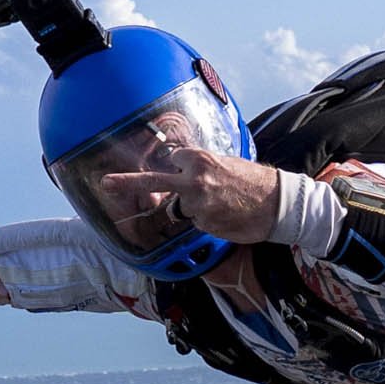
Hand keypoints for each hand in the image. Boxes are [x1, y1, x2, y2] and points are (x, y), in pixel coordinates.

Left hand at [101, 151, 284, 243]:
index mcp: (200, 159)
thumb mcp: (228, 163)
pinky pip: (197, 222)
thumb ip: (203, 167)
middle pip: (154, 182)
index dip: (180, 167)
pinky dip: (208, 220)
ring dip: (195, 208)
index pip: (174, 161)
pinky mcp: (204, 223)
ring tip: (224, 204)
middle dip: (127, 183)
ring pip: (182, 207)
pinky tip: (227, 215)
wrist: (278, 204)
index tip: (182, 169)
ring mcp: (197, 203)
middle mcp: (194, 180)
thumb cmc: (256, 182)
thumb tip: (185, 169)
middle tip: (106, 183)